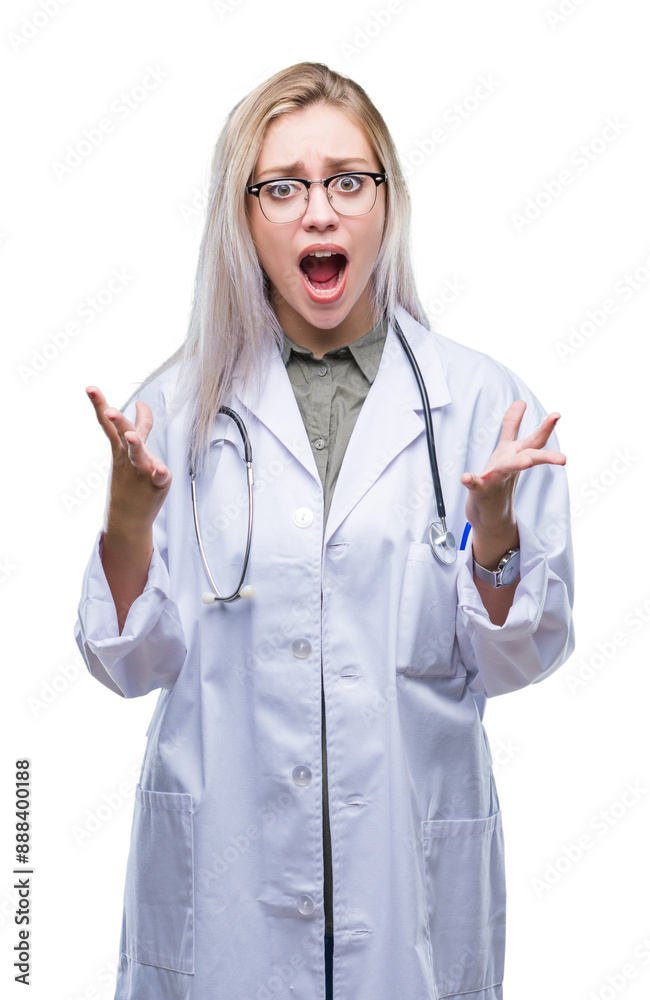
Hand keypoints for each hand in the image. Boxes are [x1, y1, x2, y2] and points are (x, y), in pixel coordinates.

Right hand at [86, 386, 171, 530]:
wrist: (128, 517)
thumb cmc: (132, 479)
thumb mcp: (133, 449)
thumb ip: (140, 426)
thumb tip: (141, 404)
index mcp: (123, 447)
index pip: (113, 424)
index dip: (102, 405)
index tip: (91, 388)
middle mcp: (131, 456)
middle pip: (123, 435)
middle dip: (117, 421)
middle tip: (108, 410)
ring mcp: (143, 470)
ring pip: (138, 454)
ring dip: (135, 444)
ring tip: (133, 436)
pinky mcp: (157, 483)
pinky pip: (159, 477)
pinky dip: (160, 472)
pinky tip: (162, 470)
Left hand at [462, 400, 565, 540]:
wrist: (489, 515)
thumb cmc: (498, 478)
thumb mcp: (508, 450)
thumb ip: (512, 426)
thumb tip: (521, 401)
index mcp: (516, 455)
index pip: (533, 440)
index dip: (545, 427)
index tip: (557, 415)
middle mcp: (509, 465)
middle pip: (530, 456)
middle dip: (546, 456)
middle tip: (564, 459)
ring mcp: (495, 478)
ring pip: (509, 468)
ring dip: (518, 463)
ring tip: (528, 461)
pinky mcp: (480, 490)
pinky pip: (475, 484)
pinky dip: (471, 480)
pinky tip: (466, 477)